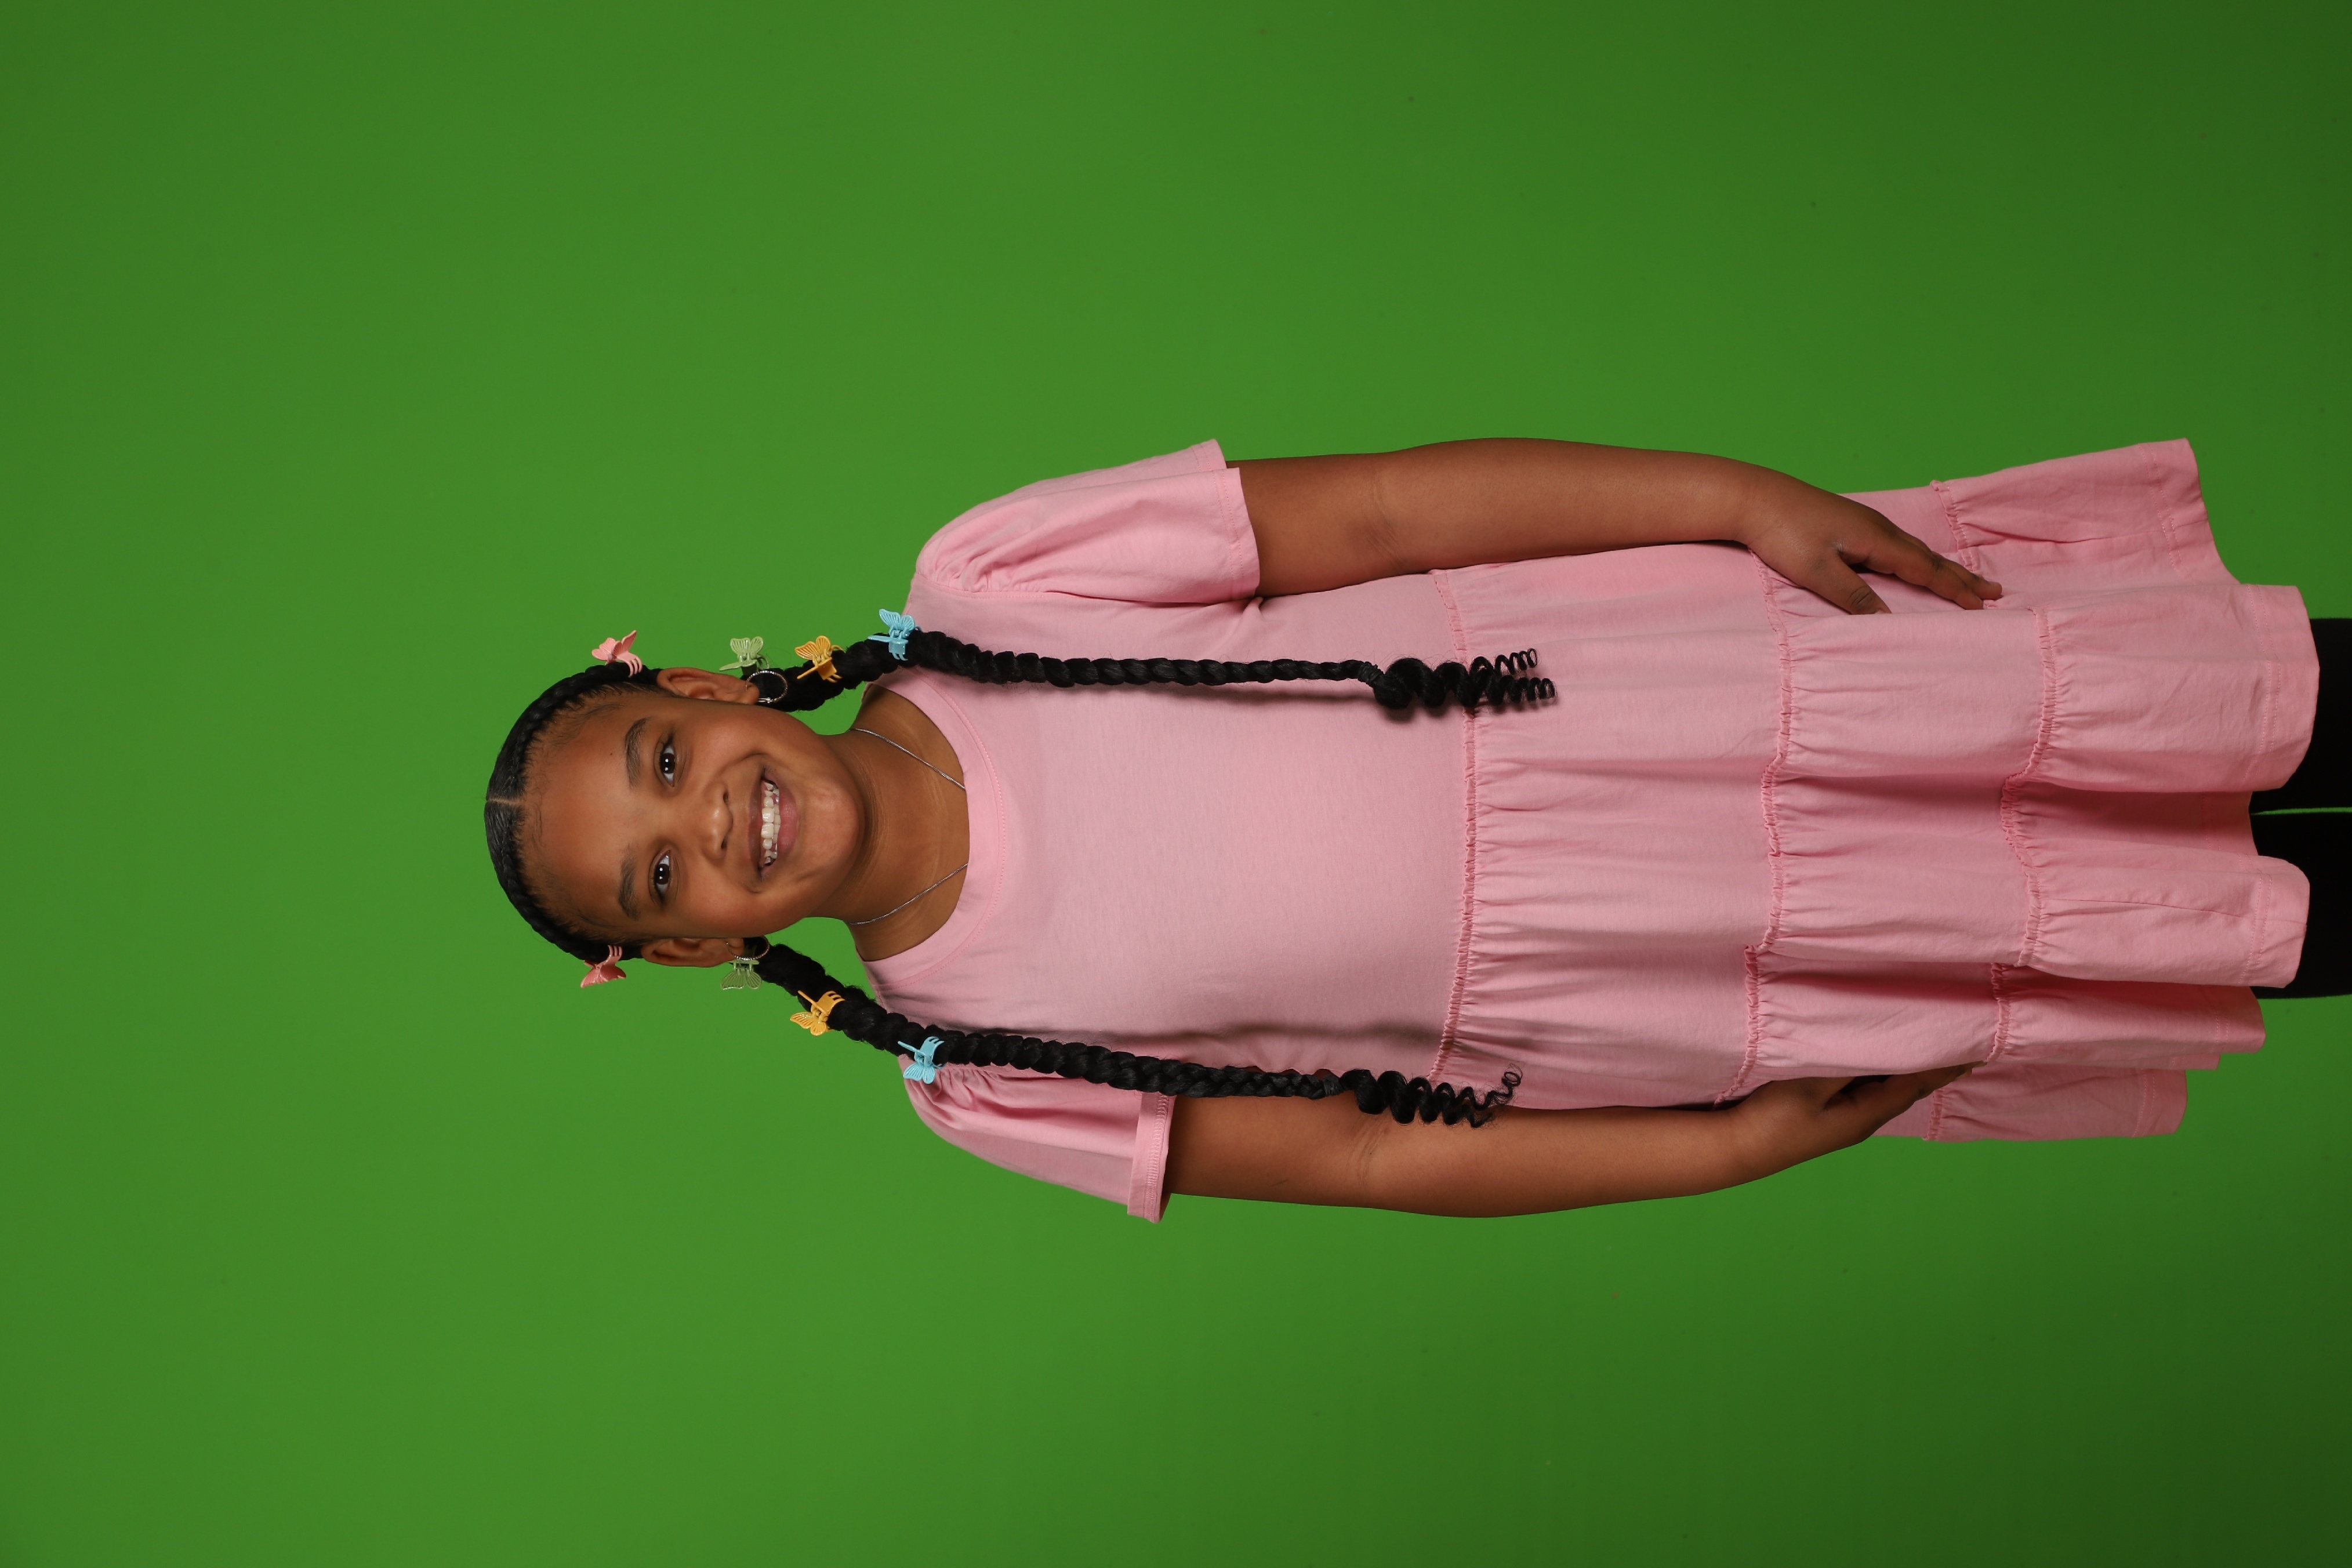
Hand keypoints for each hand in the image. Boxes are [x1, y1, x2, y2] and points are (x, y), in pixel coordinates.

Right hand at [1728, 1065, 1977, 1176]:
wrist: (1738, 1149)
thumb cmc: (1774, 1119)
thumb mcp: (1810, 1085)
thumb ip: (1846, 1062)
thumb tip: (1882, 1041)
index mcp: (1867, 1113)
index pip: (1916, 1082)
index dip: (1946, 1063)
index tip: (1975, 1044)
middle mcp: (1864, 1117)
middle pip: (1909, 1084)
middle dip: (1936, 1063)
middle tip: (1965, 1039)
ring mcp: (1847, 1117)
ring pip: (1889, 1084)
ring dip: (1911, 1064)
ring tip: (1935, 1043)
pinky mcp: (1830, 1112)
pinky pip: (1869, 1084)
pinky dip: (1885, 1067)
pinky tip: (1885, 1058)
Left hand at [1737, 474, 2001, 614]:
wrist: (1754, 497)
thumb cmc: (1783, 533)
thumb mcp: (1818, 572)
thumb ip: (1854, 597)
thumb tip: (1887, 620)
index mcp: (1876, 540)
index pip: (1926, 570)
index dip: (1955, 589)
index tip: (1983, 604)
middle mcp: (1878, 529)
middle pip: (1930, 558)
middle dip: (1962, 577)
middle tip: (1995, 591)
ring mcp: (1865, 524)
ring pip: (1915, 550)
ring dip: (1942, 566)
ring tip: (1965, 579)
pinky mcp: (1850, 523)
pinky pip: (1897, 545)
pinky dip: (1917, 557)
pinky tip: (1913, 561)